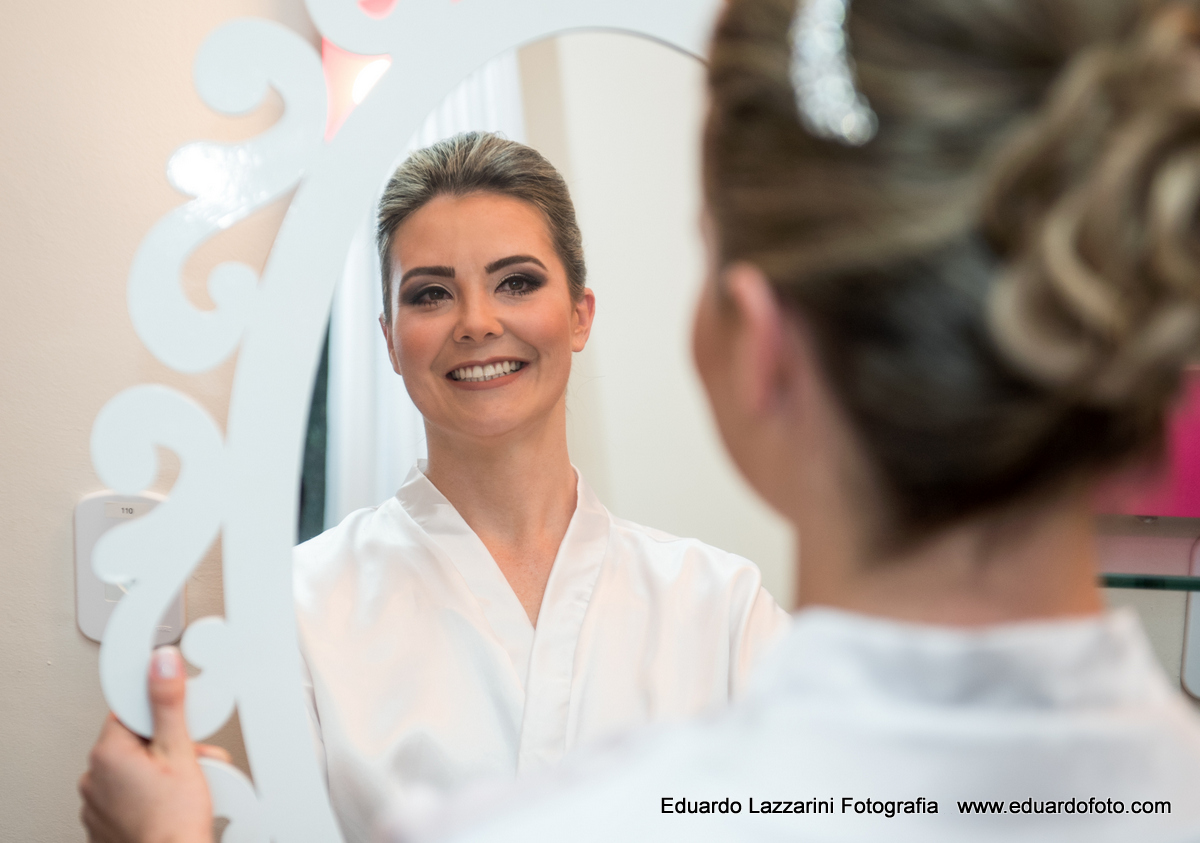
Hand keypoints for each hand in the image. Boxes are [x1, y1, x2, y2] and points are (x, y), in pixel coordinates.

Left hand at [79, 647, 223, 842]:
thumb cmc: (174, 820)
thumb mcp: (180, 750)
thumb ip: (168, 703)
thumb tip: (160, 662)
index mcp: (106, 753)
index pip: (129, 710)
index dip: (160, 712)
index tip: (177, 717)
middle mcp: (93, 776)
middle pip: (135, 740)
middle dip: (167, 743)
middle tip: (189, 756)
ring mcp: (96, 802)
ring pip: (132, 767)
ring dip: (159, 767)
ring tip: (184, 782)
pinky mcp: (104, 822)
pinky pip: (126, 793)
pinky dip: (147, 791)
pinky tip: (169, 797)